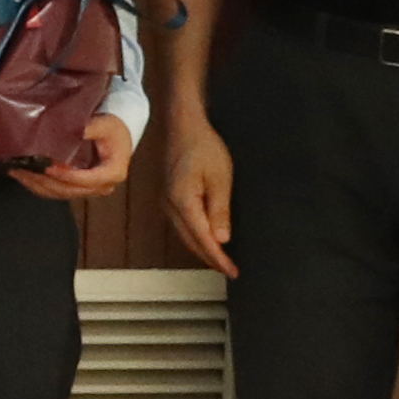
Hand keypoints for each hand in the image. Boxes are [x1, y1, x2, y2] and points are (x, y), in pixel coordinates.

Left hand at [16, 115, 135, 204]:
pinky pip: (55, 192)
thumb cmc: (113, 131)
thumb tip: (76, 130)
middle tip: (24, 168)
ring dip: (37, 184)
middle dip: (44, 181)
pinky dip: (38, 185)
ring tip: (17, 171)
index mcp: (113, 173)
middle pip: (69, 190)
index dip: (66, 175)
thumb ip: (92, 128)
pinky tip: (23, 175)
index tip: (47, 167)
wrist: (117, 138)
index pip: (87, 180)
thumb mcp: (107, 125)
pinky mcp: (77, 189)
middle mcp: (102, 186)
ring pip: (59, 193)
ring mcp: (89, 190)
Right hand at [159, 112, 235, 272]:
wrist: (184, 127)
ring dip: (201, 249)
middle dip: (210, 258)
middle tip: (229, 270)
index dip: (218, 258)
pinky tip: (206, 238)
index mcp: (183, 202)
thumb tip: (222, 239)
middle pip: (190, 241)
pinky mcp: (168, 197)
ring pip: (184, 235)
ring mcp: (166, 202)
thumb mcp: (221, 178)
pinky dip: (194, 236)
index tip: (232, 271)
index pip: (202, 238)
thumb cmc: (204, 147)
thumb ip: (220, 210)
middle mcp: (169, 206)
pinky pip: (181, 224)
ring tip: (220, 259)